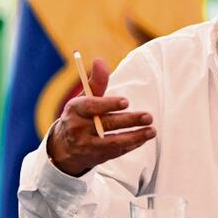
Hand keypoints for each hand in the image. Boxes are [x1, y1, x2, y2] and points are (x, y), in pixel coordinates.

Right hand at [47, 57, 155, 175]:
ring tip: (152, 131)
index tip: (126, 101)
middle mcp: (78, 128)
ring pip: (113, 142)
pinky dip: (131, 145)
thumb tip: (100, 60)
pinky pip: (116, 151)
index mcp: (74, 110)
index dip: (108, 104)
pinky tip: (143, 138)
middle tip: (148, 116)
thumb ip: (96, 82)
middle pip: (106, 124)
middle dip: (129, 121)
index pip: (90, 106)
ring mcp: (87, 145)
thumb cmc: (80, 116)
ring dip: (135, 137)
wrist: (65, 147)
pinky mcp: (96, 157)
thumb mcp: (84, 98)